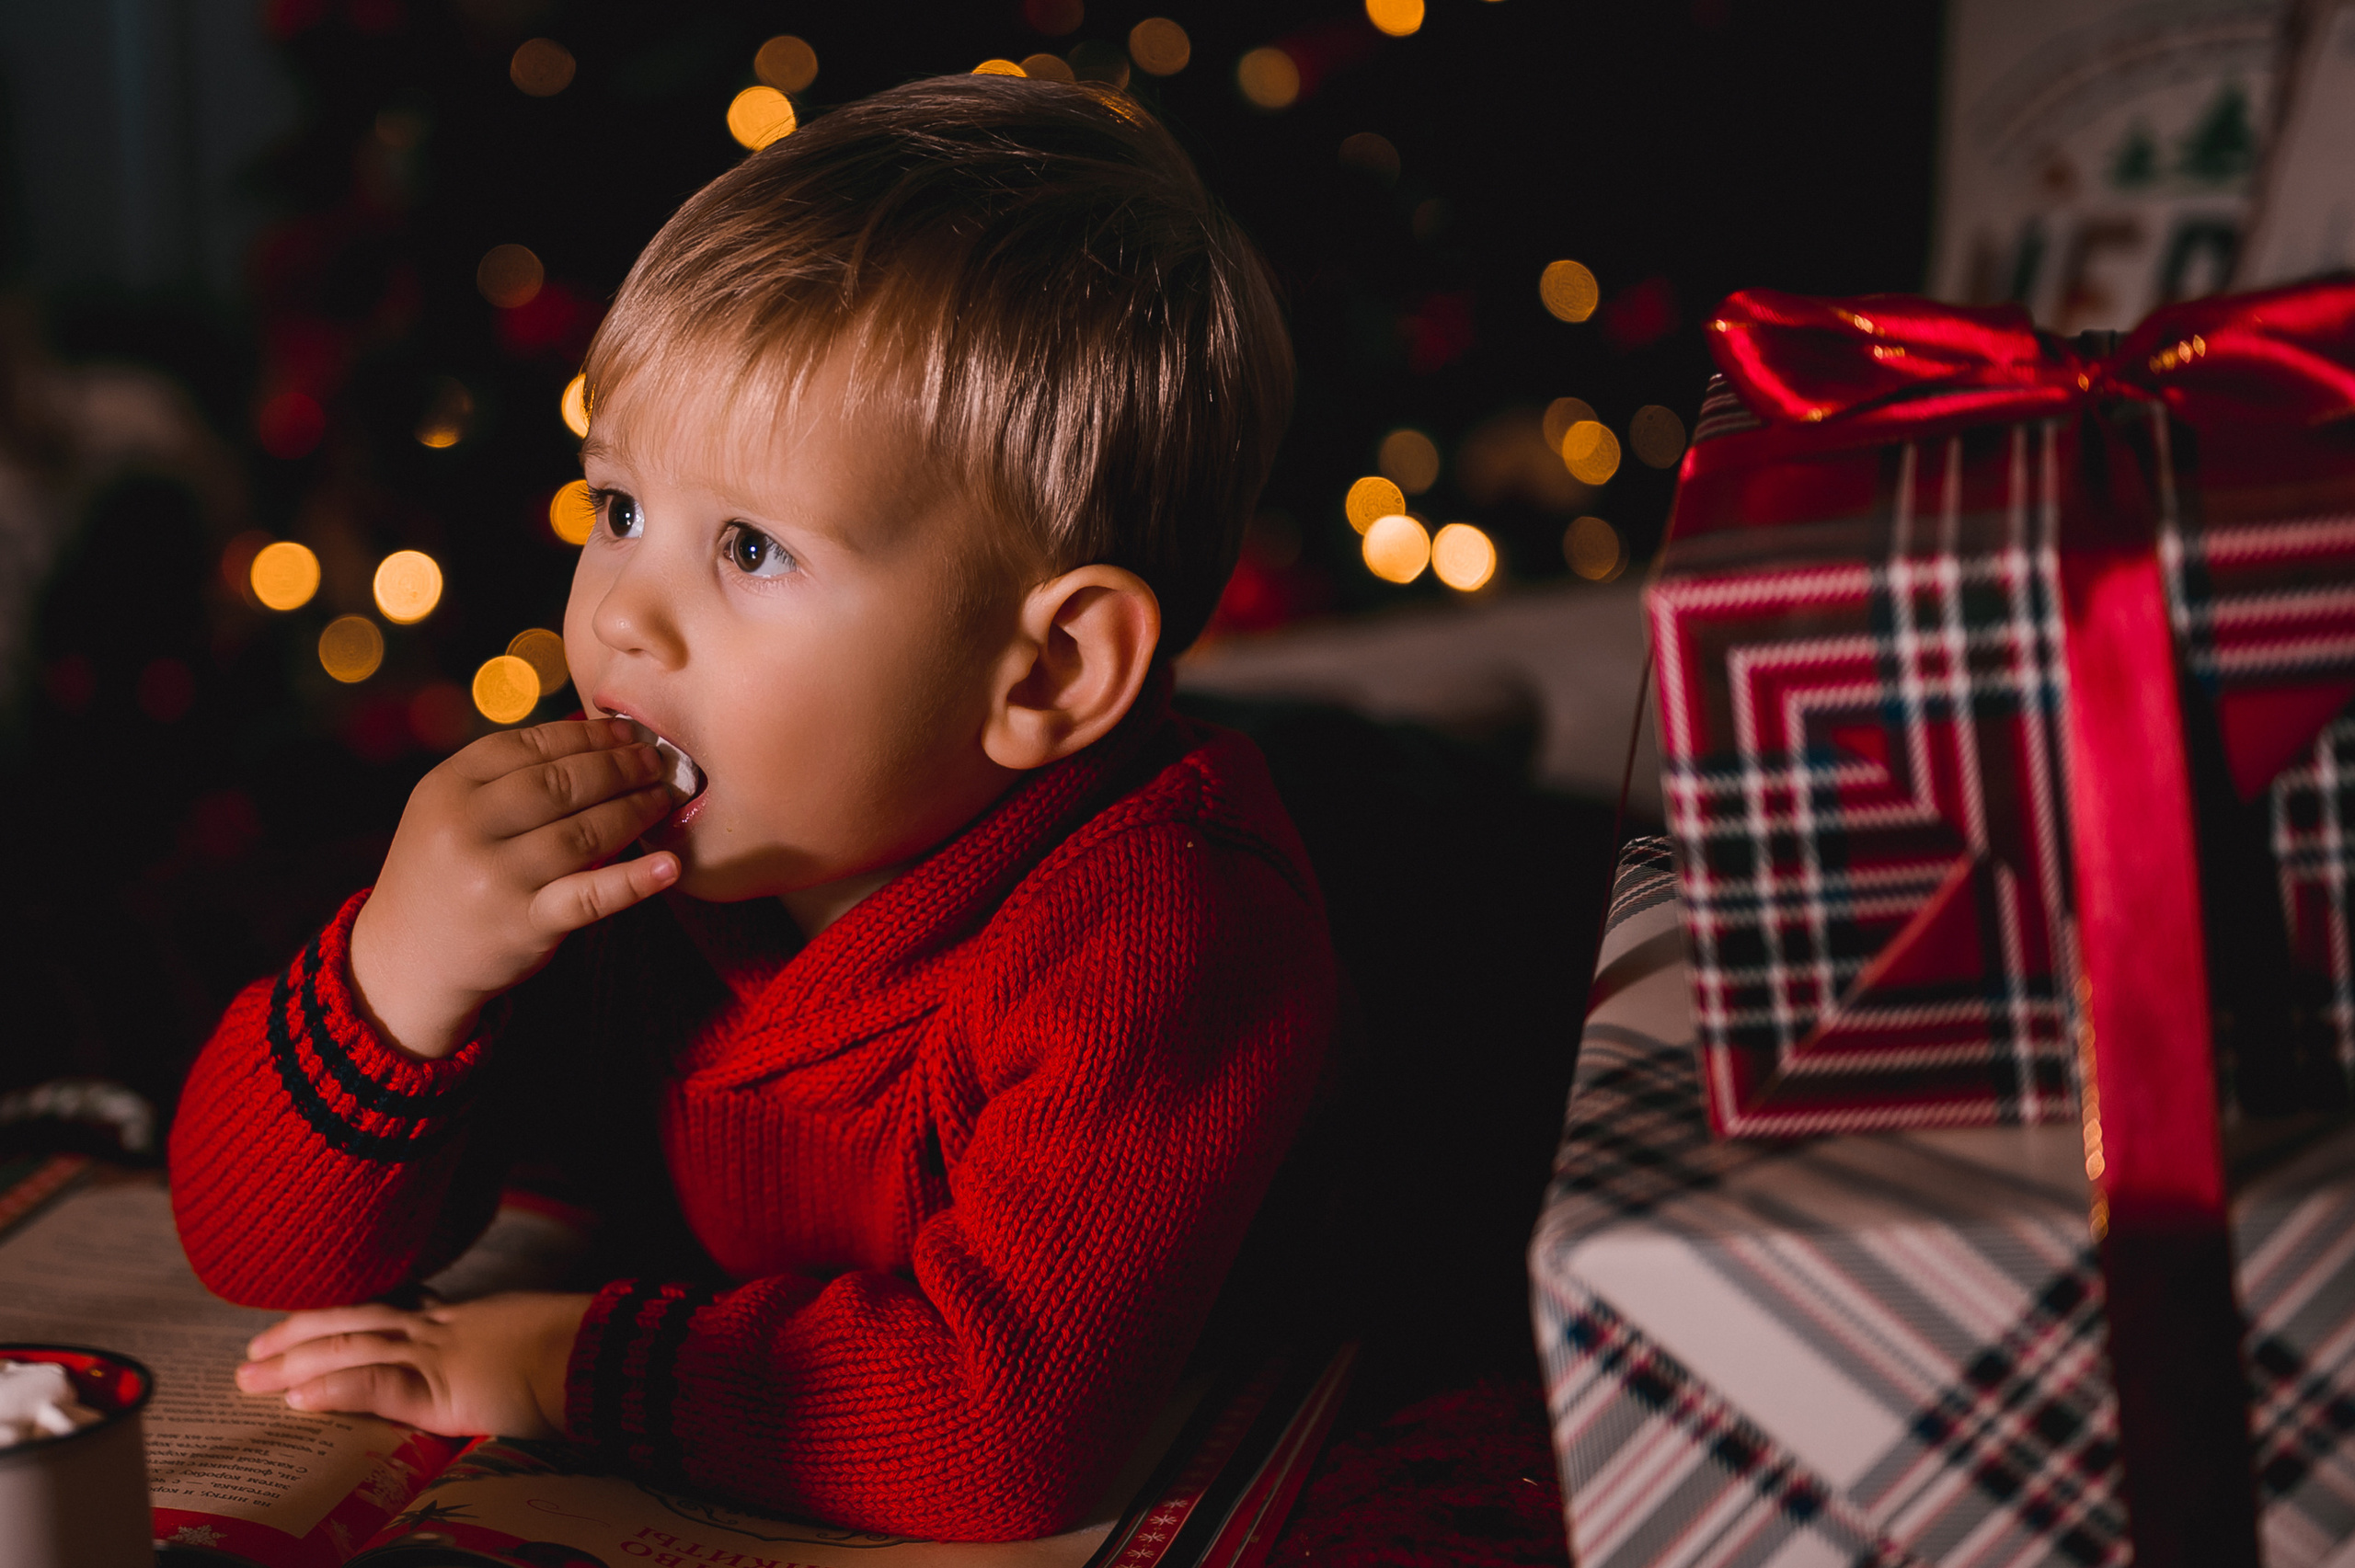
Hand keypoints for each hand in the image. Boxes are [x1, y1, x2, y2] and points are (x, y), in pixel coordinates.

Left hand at [235, 1292, 593, 1438]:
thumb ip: (511, 1349)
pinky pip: (377, 1385)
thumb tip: (509, 1367)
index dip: (346, 1313)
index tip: (310, 1316)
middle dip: (301, 1332)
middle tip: (254, 1347)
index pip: (395, 1309)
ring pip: (352, 1348)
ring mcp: (441, 1354)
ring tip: (249, 1377)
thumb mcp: (541, 1342)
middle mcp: (445, 1328)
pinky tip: (297, 1400)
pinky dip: (334, 1389)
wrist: (606, 1355)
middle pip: (357, 1319)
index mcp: (468, 1317)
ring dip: (294, 1363)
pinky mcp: (444, 1390)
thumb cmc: (587, 1353)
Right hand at [350, 717, 679, 1057]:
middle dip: (618, 767)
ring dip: (634, 810)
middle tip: (656, 760)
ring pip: (582, 833)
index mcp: (448, 787)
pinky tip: (669, 865)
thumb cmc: (446, 872)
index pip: (530, 745)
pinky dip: (633, 881)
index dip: (587, 735)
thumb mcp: (452, 812)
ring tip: (663, 797)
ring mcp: (495, 878)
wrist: (408, 958)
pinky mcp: (523, 924)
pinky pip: (589, 896)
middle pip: (560, 783)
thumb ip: (506, 775)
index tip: (626, 731)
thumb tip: (593, 734)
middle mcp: (467, 828)